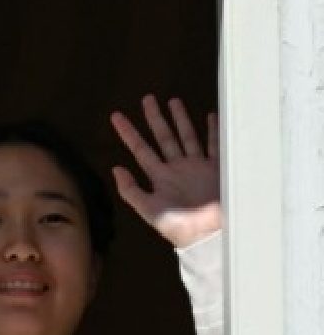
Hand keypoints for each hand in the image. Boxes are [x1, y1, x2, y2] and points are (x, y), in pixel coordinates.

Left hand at [110, 95, 221, 248]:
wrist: (210, 236)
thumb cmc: (180, 226)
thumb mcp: (149, 209)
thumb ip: (131, 190)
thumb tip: (115, 168)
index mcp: (160, 176)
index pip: (140, 148)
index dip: (128, 133)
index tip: (116, 116)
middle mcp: (178, 168)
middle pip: (164, 137)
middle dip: (155, 118)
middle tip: (147, 98)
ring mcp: (198, 167)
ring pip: (187, 136)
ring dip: (180, 119)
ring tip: (173, 101)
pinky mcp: (218, 169)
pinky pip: (215, 145)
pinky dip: (213, 130)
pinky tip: (211, 116)